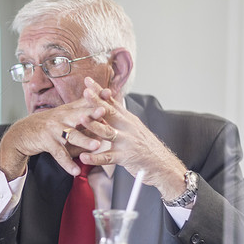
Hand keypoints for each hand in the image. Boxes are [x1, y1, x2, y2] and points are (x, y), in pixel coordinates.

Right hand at [0, 101, 106, 179]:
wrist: (21, 133)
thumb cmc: (45, 126)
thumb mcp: (61, 116)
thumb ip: (79, 114)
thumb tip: (101, 115)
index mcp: (66, 111)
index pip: (83, 102)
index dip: (95, 97)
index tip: (108, 92)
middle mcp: (61, 118)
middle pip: (79, 115)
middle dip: (91, 113)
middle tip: (104, 111)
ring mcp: (53, 130)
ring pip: (72, 135)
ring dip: (84, 141)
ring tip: (96, 146)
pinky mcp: (46, 142)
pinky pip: (59, 154)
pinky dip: (67, 164)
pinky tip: (75, 171)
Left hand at [74, 77, 186, 199]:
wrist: (161, 163)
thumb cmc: (144, 145)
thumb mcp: (133, 126)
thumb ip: (119, 116)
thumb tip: (107, 101)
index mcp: (127, 119)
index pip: (111, 101)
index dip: (99, 91)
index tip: (87, 80)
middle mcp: (127, 127)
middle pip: (110, 112)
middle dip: (96, 101)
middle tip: (85, 92)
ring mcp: (126, 142)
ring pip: (108, 132)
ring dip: (94, 125)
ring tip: (82, 119)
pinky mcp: (125, 157)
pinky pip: (107, 157)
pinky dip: (95, 158)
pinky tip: (83, 157)